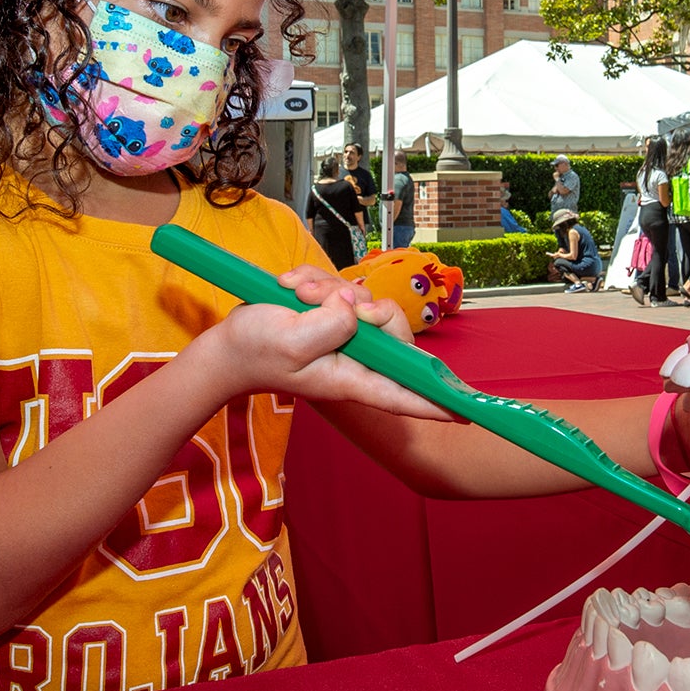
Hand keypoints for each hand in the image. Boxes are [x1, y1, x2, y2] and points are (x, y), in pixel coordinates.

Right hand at [194, 265, 450, 421]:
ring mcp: (343, 336)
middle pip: (393, 329)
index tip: (464, 410)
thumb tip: (356, 307)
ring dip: (329, 287)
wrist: (225, 344)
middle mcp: (353, 358)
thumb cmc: (254, 351)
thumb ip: (330, 326)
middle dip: (367, 305)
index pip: (401, 392)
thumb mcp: (291, 339)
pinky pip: (340, 288)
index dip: (434, 400)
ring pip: (364, 300)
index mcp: (349, 376)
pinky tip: (292, 288)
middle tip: (324, 299)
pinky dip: (316, 281)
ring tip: (297, 295)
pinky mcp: (330, 315)